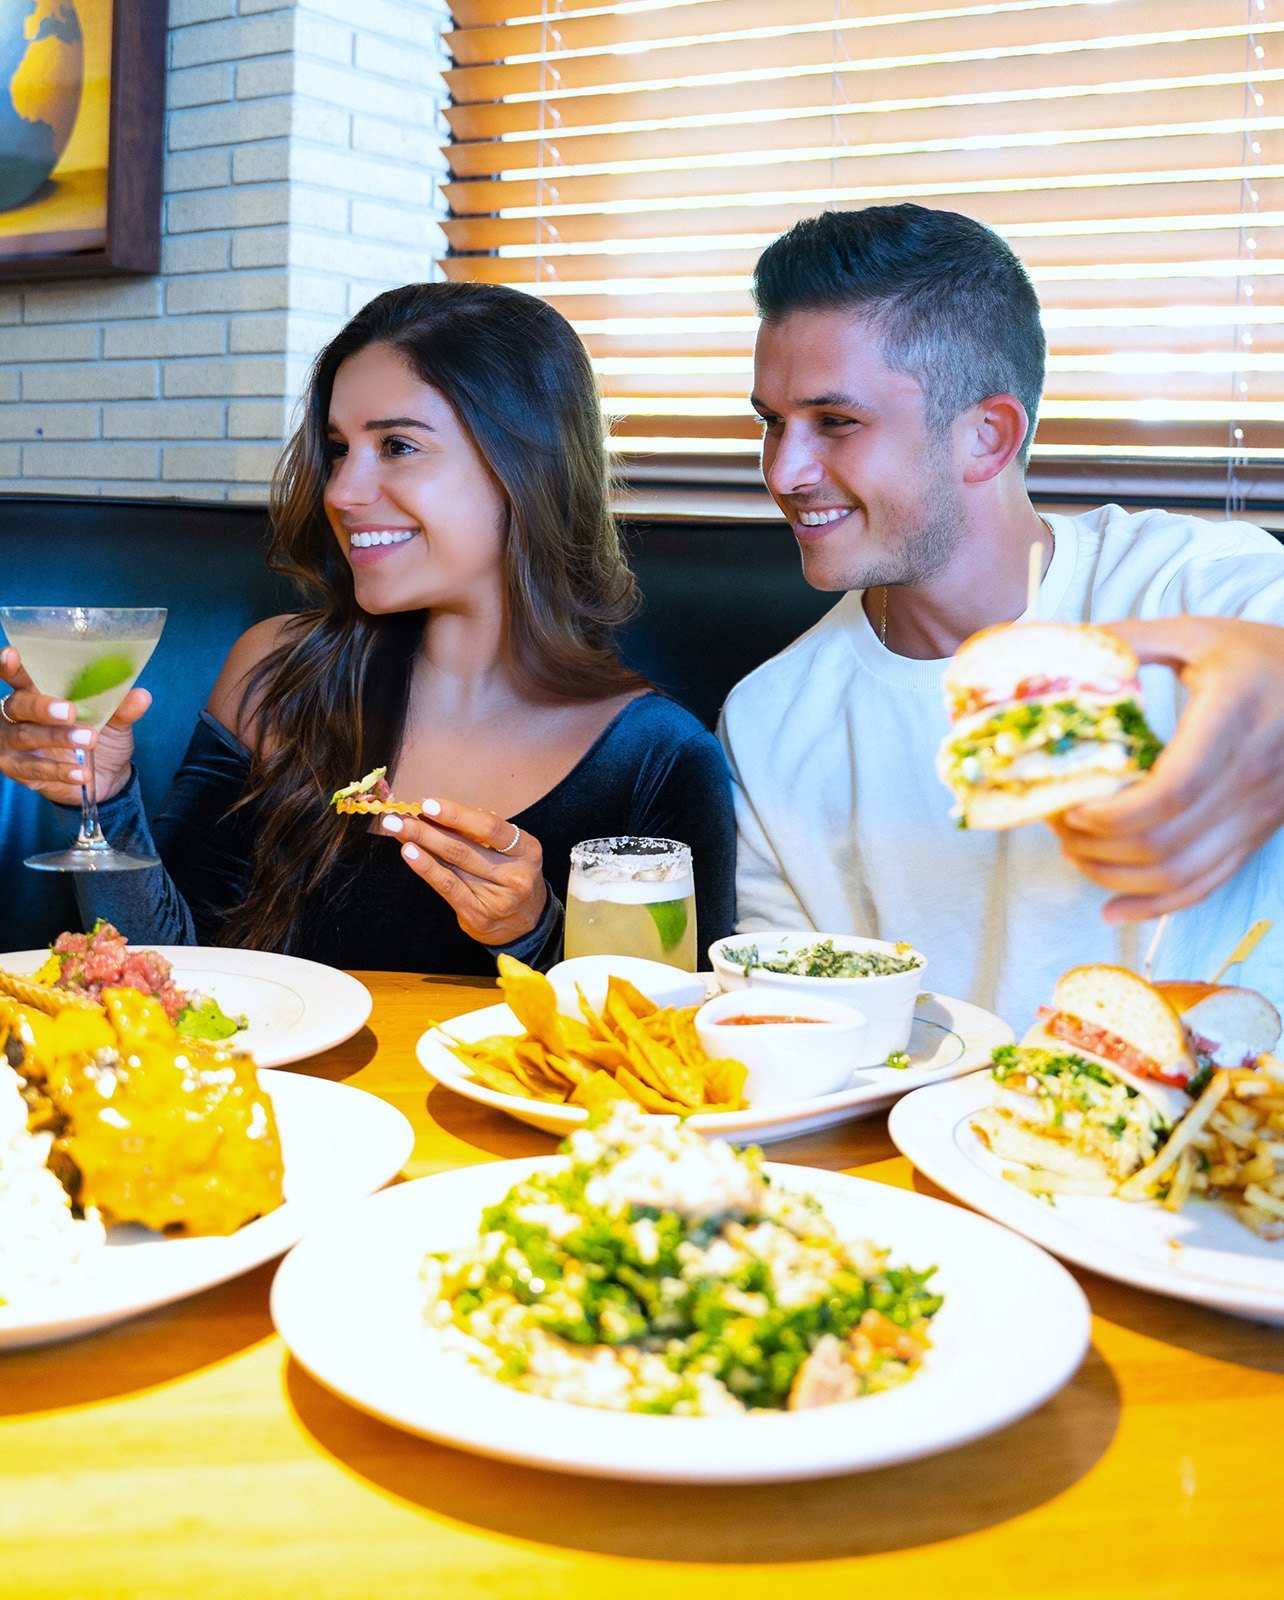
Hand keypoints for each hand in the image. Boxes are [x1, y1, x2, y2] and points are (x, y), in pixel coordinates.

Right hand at [0, 644, 150, 805]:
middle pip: (18, 705)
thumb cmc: (100, 736)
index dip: (9, 666)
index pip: (17, 676)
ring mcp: (14, 743)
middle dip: (42, 707)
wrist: (105, 777)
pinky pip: (34, 770)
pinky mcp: (20, 770)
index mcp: (36, 692)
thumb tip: (141, 695)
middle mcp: (18, 715)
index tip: (12, 655)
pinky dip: (60, 771)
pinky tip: (83, 772)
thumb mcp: (115, 721)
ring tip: (90, 740)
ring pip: (26, 737)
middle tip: (70, 711)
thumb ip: (122, 707)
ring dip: (58, 738)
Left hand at [380, 796, 547, 945]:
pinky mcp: (479, 915)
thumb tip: (432, 812)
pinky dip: (426, 867)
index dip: (457, 815)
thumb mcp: (508, 852)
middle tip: (401, 815)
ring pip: (453, 865)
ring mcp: (498, 898)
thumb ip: (476, 834)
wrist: (524, 923)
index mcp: (528, 850)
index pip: (490, 828)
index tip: (429, 804)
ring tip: (397, 828)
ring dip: (421, 842)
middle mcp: (516, 874)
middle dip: (428, 828)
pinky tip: (409, 852)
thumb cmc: (510, 877)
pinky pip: (448, 886)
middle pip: (465, 847)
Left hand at [1049, 616, 1283, 921]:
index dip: (1113, 813)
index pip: (1172, 791)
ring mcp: (1258, 812)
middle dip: (1097, 844)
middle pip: (1166, 841)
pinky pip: (1207, 885)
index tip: (1069, 806)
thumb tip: (1059, 650)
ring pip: (1181, 873)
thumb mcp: (1196, 634)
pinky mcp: (1258, 834)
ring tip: (1073, 853)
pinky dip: (1156, 905)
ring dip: (1115, 876)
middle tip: (1055, 824)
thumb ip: (1128, 642)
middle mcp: (1250, 776)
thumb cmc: (1259, 656)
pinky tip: (1112, 908)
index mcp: (1232, 720)